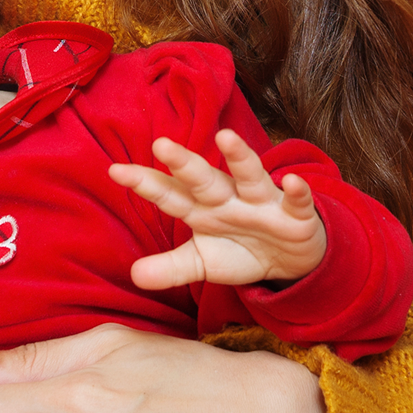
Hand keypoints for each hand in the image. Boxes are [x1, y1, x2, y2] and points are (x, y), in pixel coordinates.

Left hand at [109, 134, 325, 287]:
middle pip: (203, 178)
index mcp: (201, 209)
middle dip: (184, 163)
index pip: (169, 194)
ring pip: (249, 176)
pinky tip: (292, 182)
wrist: (289, 260)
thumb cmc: (239, 250)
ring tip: (226, 137)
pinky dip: (296, 192)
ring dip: (240, 157)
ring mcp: (261, 203)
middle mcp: (228, 198)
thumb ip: (170, 267)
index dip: (145, 183)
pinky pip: (296, 201)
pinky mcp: (294, 215)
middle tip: (160, 143)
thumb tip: (134, 276)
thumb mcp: (202, 262)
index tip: (115, 171)